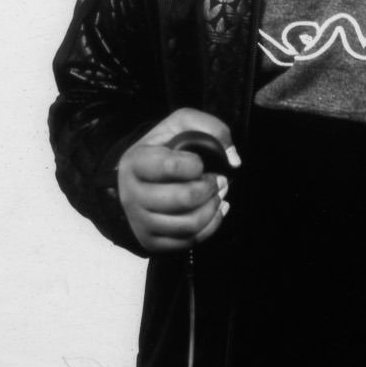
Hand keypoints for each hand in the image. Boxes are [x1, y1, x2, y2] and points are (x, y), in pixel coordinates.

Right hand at [118, 109, 239, 253]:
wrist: (136, 179)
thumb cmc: (161, 151)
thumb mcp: (179, 125)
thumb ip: (209, 127)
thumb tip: (233, 160)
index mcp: (135, 163)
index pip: (170, 167)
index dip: (195, 165)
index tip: (199, 163)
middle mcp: (132, 195)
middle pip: (184, 199)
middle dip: (210, 188)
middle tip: (217, 180)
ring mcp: (140, 222)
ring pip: (189, 224)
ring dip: (213, 207)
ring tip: (217, 194)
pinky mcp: (152, 241)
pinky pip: (190, 241)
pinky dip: (211, 225)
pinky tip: (215, 210)